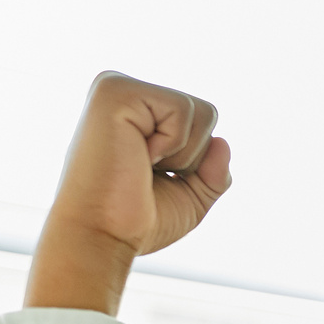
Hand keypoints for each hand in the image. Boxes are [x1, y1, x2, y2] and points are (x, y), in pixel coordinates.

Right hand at [24, 72, 232, 314]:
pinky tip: (138, 155)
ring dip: (183, 154)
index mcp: (136, 111)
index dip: (196, 163)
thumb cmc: (137, 220)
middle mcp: (123, 91)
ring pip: (202, 111)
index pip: (202, 122)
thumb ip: (213, 171)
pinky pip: (184, 110)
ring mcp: (117, 87)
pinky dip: (172, 145)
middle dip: (193, 158)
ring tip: (140, 165)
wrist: (102, 236)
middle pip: (207, 113)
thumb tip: (222, 141)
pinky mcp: (116, 91)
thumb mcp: (190, 196)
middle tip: (146, 173)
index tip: (152, 179)